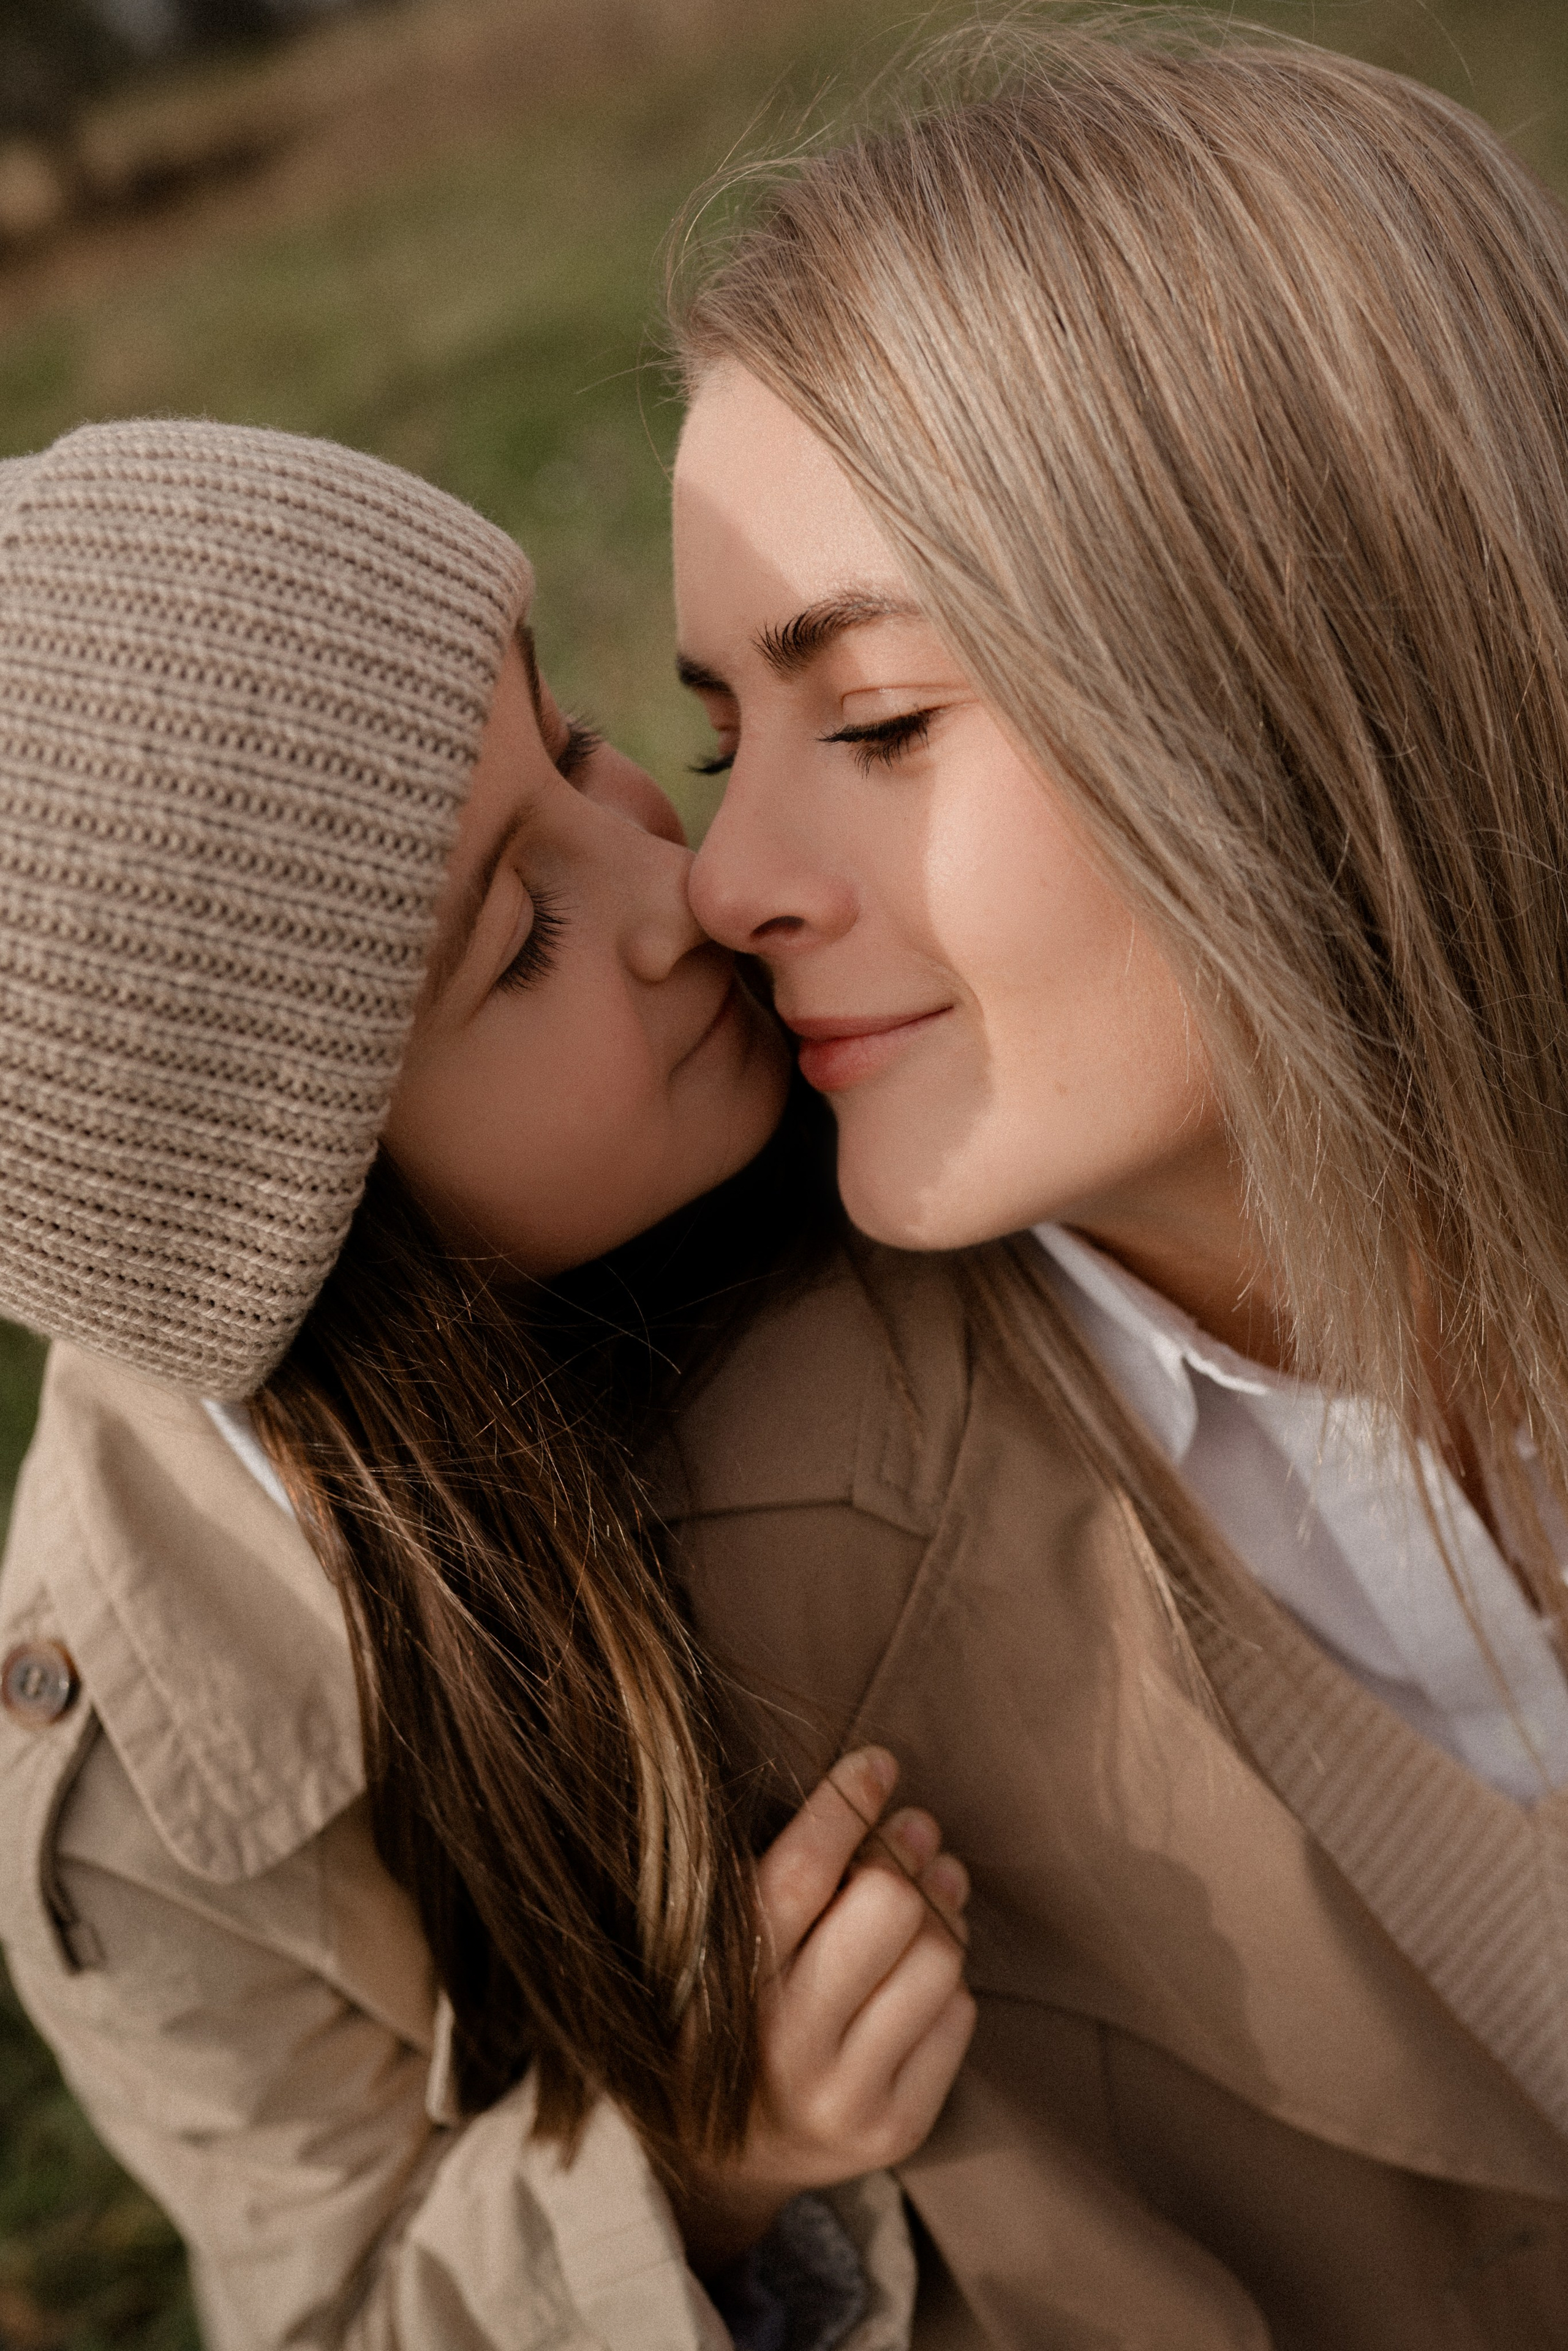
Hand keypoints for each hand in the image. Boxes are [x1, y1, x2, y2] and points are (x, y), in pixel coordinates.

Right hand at [677, 1745, 974, 2271]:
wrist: (717, 2164)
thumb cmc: (722, 2015)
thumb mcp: (712, 1946)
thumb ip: (777, 1879)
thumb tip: (881, 1797)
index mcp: (724, 1986)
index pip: (801, 1874)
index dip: (847, 1805)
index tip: (877, 1762)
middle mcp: (784, 2046)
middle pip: (887, 1910)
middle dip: (906, 1855)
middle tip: (914, 1831)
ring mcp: (844, 2094)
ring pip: (938, 1959)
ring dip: (941, 1912)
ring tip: (932, 1891)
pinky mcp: (895, 2129)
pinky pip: (957, 2018)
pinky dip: (946, 1982)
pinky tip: (918, 1976)